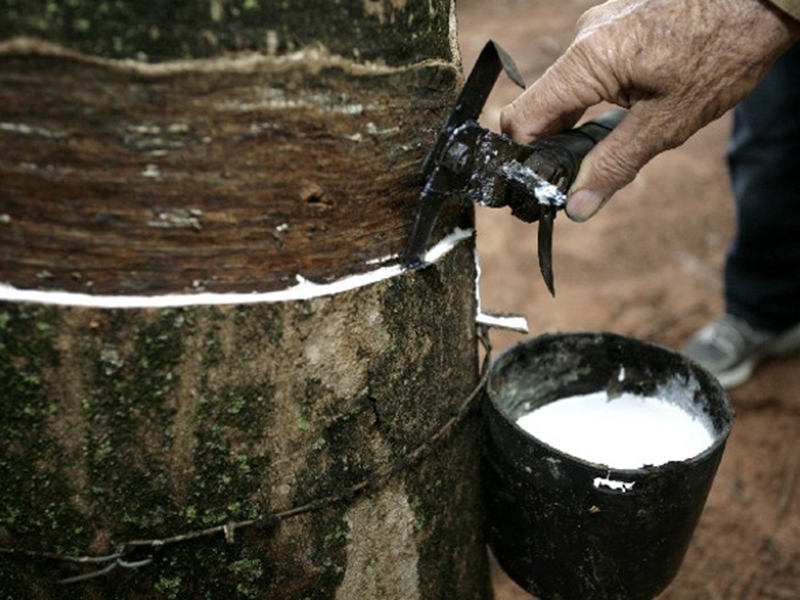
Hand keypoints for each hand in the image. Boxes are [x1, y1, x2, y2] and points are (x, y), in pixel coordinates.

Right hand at [500, 0, 799, 220]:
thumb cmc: (722, 51)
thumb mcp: (666, 123)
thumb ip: (613, 165)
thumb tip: (576, 207)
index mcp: (587, 62)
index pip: (522, 119)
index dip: (525, 157)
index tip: (544, 182)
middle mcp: (582, 39)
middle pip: (541, 105)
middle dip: (555, 142)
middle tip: (584, 171)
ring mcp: (597, 27)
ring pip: (564, 88)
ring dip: (579, 119)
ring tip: (621, 133)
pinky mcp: (613, 23)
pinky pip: (587, 68)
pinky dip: (597, 96)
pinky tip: (633, 103)